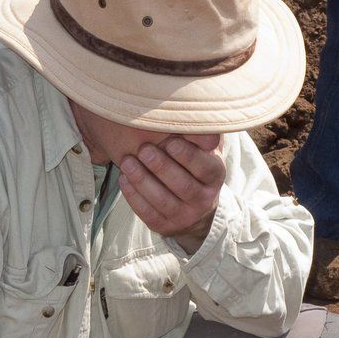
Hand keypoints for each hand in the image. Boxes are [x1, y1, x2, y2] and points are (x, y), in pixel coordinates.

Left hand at [119, 136, 225, 251]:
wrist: (195, 210)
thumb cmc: (194, 168)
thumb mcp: (205, 151)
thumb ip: (202, 134)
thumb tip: (198, 110)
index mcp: (215, 177)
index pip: (205, 167)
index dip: (188, 155)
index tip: (170, 142)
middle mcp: (203, 200)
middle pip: (183, 185)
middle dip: (161, 166)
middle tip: (144, 150)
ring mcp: (184, 216)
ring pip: (163, 201)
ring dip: (143, 180)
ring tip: (127, 162)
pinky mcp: (165, 227)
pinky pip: (148, 213)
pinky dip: (134, 196)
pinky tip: (123, 179)